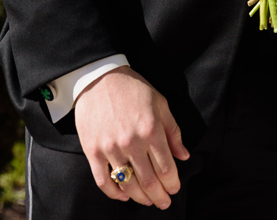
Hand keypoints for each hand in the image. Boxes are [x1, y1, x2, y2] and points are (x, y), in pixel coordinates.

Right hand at [72, 66, 190, 207]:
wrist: (98, 75)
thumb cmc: (132, 88)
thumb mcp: (160, 103)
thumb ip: (173, 132)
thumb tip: (184, 156)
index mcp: (151, 130)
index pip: (166, 169)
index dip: (172, 184)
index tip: (174, 189)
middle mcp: (131, 142)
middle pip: (149, 182)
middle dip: (159, 197)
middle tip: (163, 202)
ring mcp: (110, 147)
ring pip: (128, 185)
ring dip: (140, 198)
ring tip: (146, 201)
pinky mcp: (92, 150)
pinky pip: (103, 180)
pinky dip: (114, 193)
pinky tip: (123, 195)